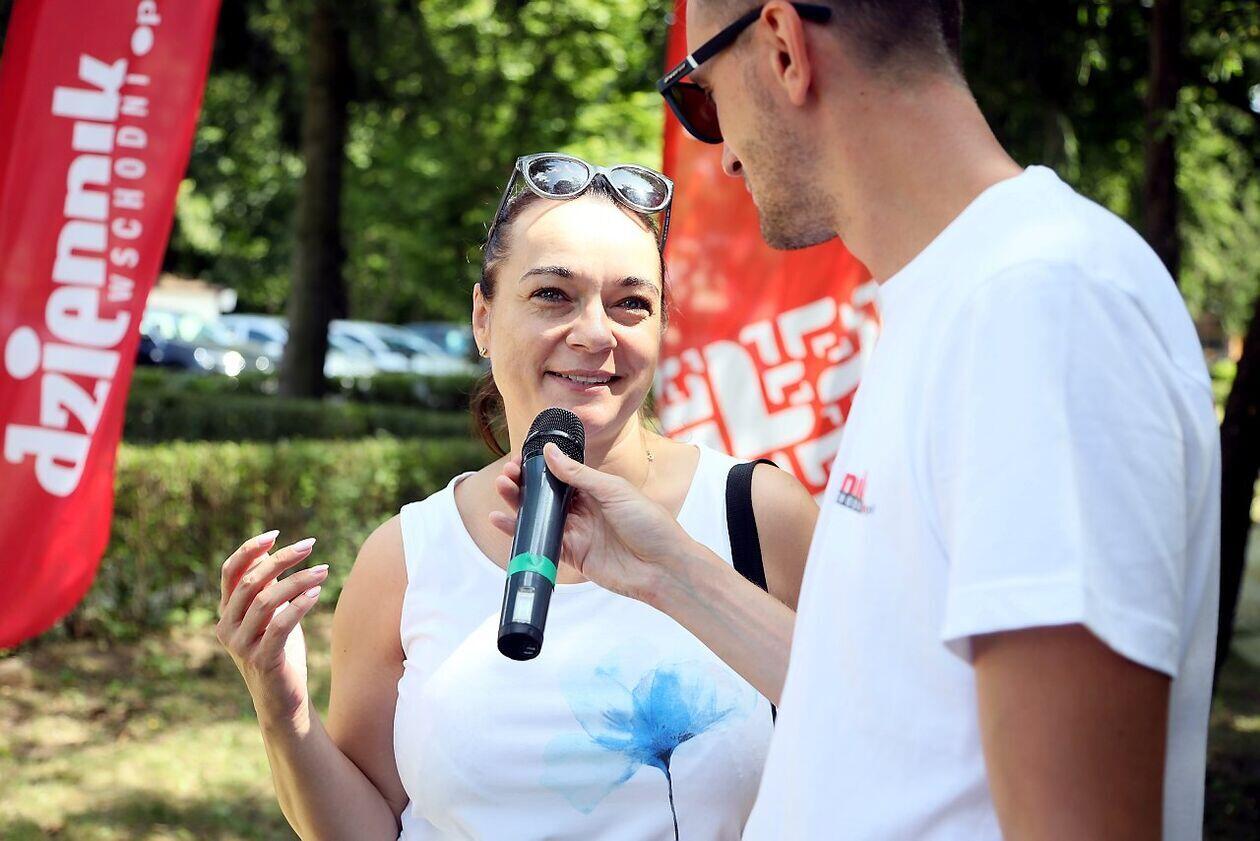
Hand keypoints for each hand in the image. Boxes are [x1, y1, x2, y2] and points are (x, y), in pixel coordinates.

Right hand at [215, 530, 328, 726]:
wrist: (283, 701)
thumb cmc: (281, 652)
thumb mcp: (271, 616)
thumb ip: (267, 589)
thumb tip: (272, 552)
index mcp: (227, 613)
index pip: (229, 572)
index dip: (249, 549)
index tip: (276, 535)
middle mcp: (227, 627)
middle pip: (251, 581)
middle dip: (282, 559)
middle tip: (310, 545)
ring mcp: (241, 645)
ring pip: (266, 600)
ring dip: (298, 580)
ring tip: (324, 570)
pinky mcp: (262, 660)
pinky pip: (279, 625)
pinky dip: (299, 605)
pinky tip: (318, 593)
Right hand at [490, 443, 694, 603]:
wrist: (663, 567)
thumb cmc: (649, 523)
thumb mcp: (615, 490)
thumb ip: (579, 474)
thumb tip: (549, 452)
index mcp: (596, 488)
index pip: (560, 473)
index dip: (539, 466)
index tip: (520, 458)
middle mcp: (583, 508)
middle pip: (545, 493)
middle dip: (523, 482)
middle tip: (507, 473)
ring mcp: (576, 531)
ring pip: (539, 515)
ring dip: (518, 502)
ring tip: (502, 487)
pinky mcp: (571, 555)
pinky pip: (540, 541)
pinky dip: (519, 532)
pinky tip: (501, 520)